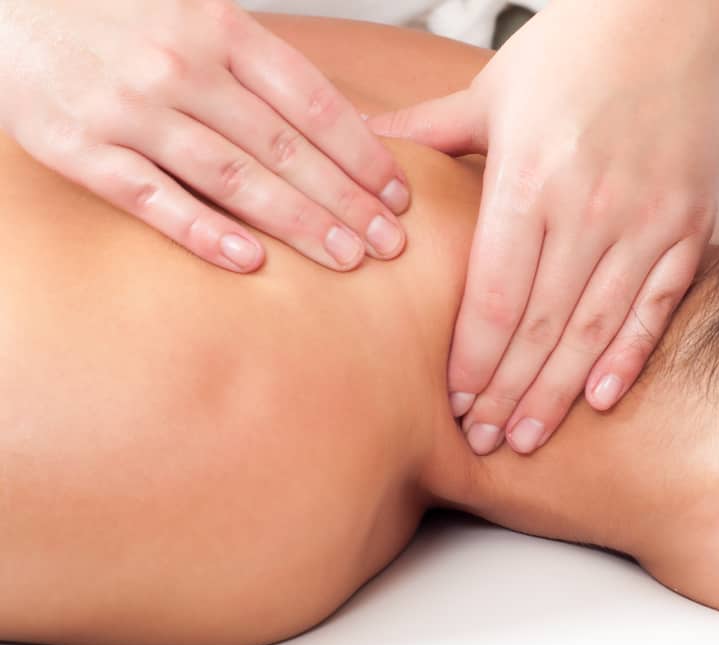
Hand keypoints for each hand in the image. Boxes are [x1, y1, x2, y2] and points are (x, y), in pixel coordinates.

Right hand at [0, 0, 409, 272]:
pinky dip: (204, 230)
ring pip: (231, 176)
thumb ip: (255, 67)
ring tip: (345, 259)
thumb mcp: (195, 14)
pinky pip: (152, 198)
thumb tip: (332, 128)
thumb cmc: (118, 15)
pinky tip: (251, 261)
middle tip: (389, 243)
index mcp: (217, 28)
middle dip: (345, 199)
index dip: (361, 152)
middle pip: (283, 146)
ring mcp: (129, 109)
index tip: (396, 194)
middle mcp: (180, 66)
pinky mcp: (79, 148)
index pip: (310, 100)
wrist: (7, 0)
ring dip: (296, 221)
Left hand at [372, 0, 718, 453]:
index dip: (473, 359)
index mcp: (527, 180)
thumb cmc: (573, 51)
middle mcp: (586, 209)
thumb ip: (428, 134)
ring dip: (558, 391)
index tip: (456, 403)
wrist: (666, 16)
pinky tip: (601, 397)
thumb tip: (362, 148)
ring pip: (594, 329)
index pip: (494, 296)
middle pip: (539, 327)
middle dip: (508, 392)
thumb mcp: (488, 90)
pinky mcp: (686, 224)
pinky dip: (629, 355)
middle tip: (486, 441)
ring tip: (530, 437)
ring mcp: (643, 220)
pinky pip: (657, 305)